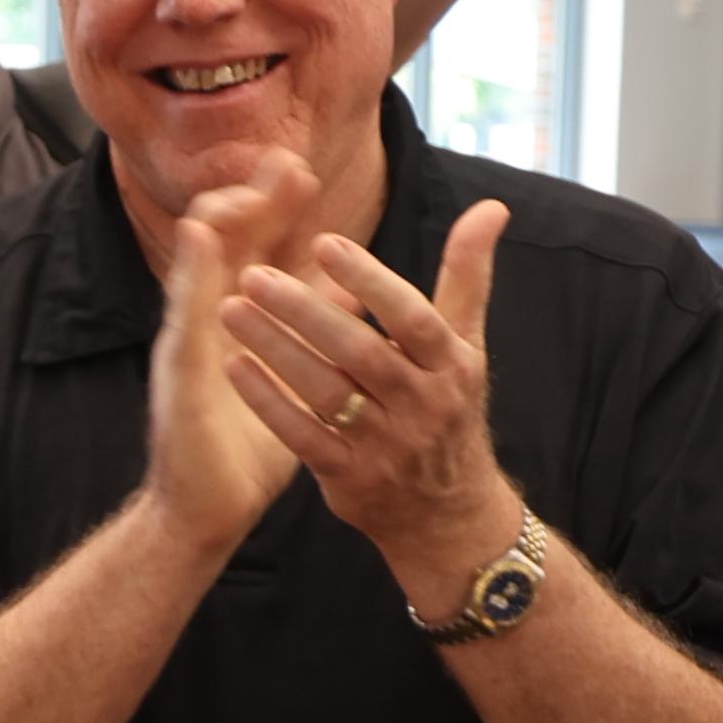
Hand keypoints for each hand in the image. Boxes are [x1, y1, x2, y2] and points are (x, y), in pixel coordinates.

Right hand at [139, 162, 317, 549]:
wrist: (212, 507)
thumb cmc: (252, 446)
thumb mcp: (297, 379)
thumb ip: (318, 332)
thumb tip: (354, 290)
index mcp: (241, 319)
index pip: (256, 248)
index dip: (275, 207)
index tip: (301, 171)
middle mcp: (210, 319)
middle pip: (225, 241)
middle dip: (251, 198)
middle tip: (283, 163)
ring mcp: (188, 338)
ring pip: (197, 263)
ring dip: (217, 218)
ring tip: (241, 177)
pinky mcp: (175, 368)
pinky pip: (181, 309)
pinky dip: (188, 269)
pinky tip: (199, 236)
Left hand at [227, 200, 522, 611]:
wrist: (449, 517)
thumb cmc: (449, 411)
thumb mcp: (467, 346)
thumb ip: (469, 274)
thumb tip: (492, 206)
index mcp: (452, 367)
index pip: (412, 317)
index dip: (369, 280)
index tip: (322, 242)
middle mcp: (423, 407)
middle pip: (360, 353)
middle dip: (305, 312)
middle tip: (253, 275)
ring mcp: (386, 447)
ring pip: (325, 392)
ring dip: (275, 350)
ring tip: (230, 311)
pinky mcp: (350, 479)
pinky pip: (303, 437)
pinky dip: (269, 403)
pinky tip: (234, 367)